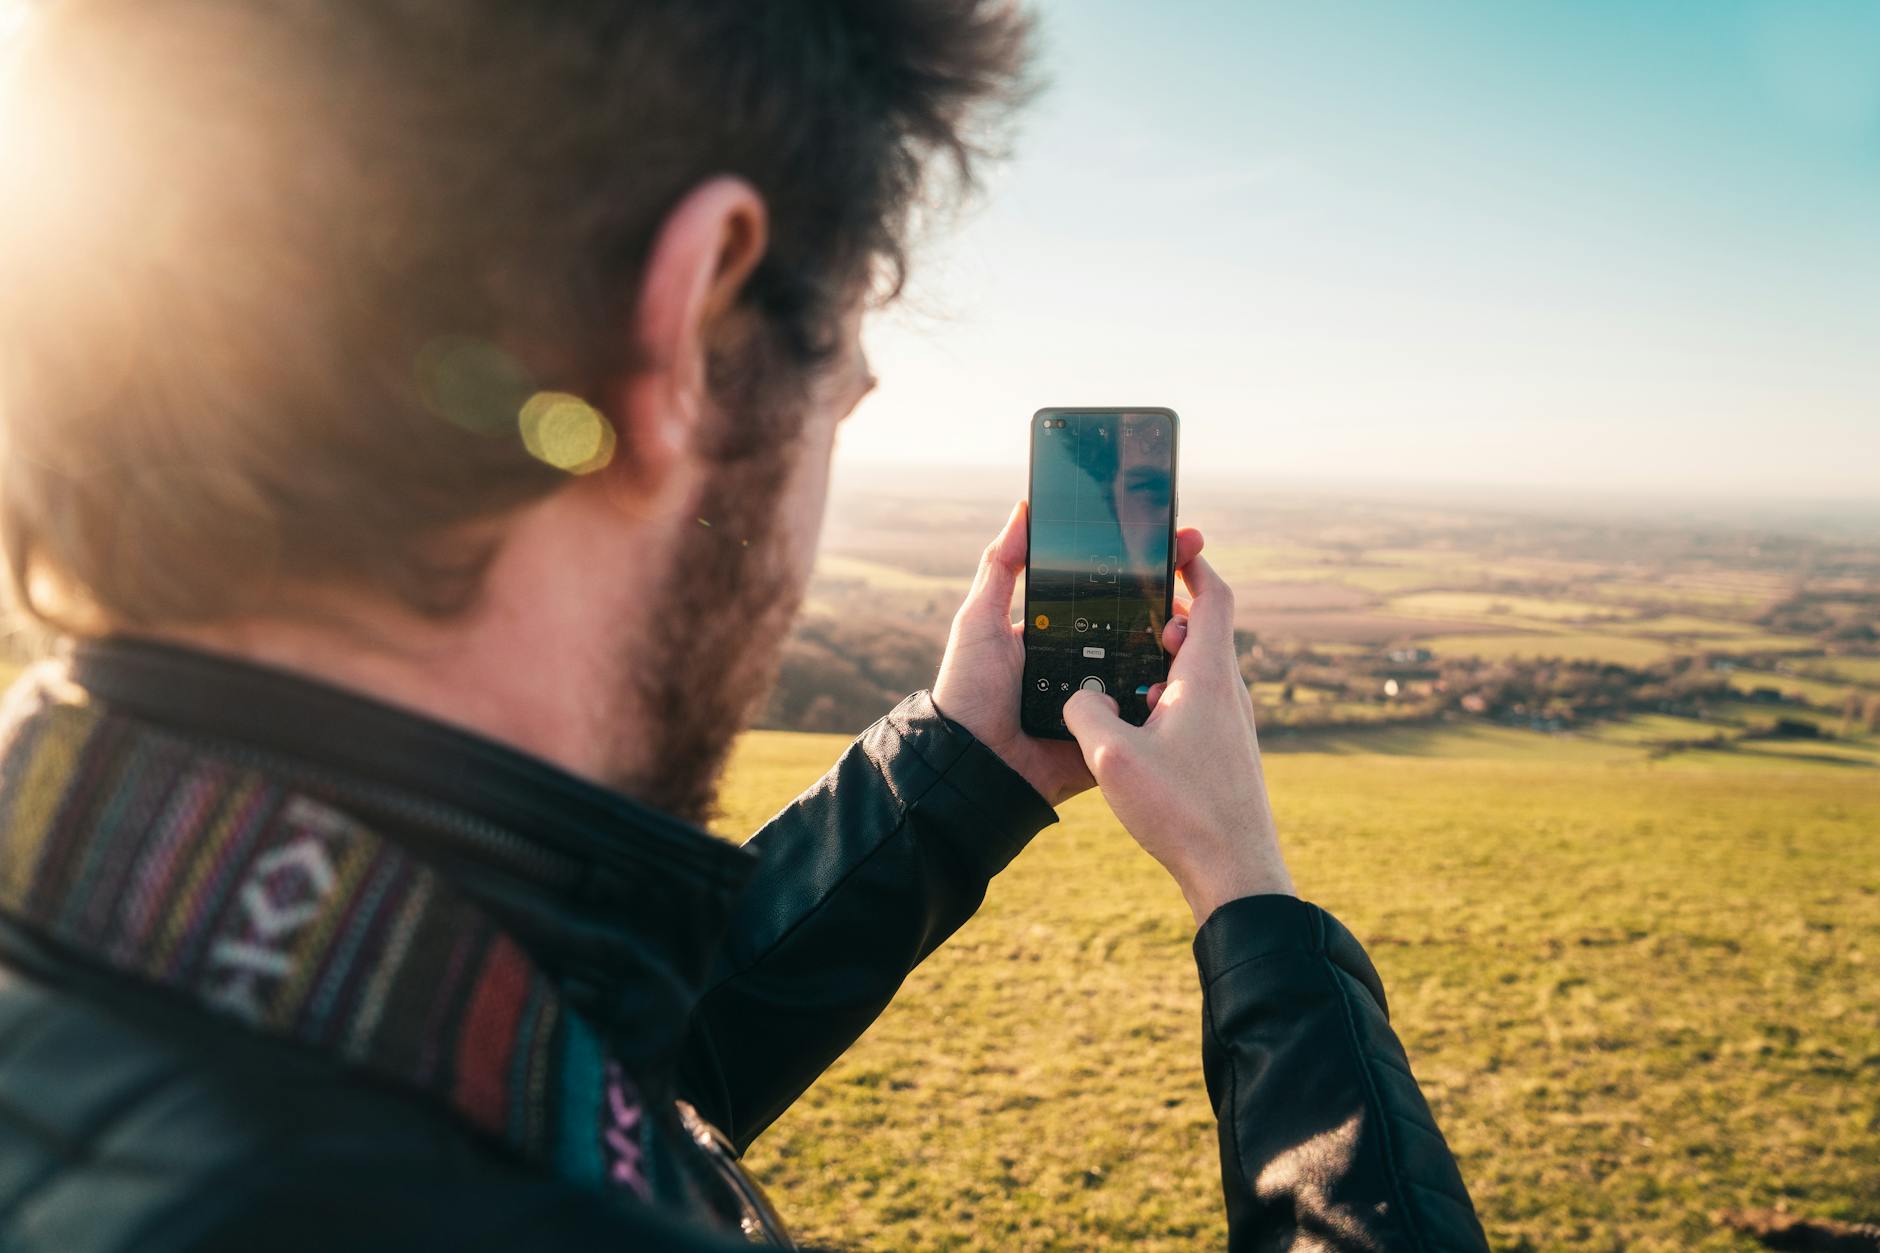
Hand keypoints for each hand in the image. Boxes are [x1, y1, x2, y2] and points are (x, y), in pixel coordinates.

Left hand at [933, 500, 1204, 806]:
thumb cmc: (968, 690)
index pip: (1113, 594)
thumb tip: (1024, 508)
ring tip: (1192, 622)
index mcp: (1064, 635)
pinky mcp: (1114, 735)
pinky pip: (1148, 716)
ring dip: (1177, 647)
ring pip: (1153, 669)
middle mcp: (1089, 665)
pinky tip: (1187, 672)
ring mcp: (1106, 700)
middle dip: (1175, 602)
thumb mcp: (979, 620)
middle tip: (1200, 571)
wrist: (971, 762)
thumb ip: (1001, 566)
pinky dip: (1166, 698)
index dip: (1147, 569)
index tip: (1181, 539)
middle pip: (1141, 628)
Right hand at [1061, 553, 1295, 925]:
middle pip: (1204, 630)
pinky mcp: (1227, 752)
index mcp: (1208, 677)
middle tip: (1128, 617)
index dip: (1193, 565)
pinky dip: (1169, 694)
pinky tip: (1138, 723)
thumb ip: (1086, 712)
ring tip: (1125, 673)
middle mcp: (1228, 692)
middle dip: (1166, 615)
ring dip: (1165, 659)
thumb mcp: (1112, 757)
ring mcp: (1232, 724)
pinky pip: (1198, 703)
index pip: (1213, 597)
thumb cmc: (1182, 811)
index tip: (1171, 545)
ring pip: (1200, 669)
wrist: (1234, 873)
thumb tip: (1081, 697)